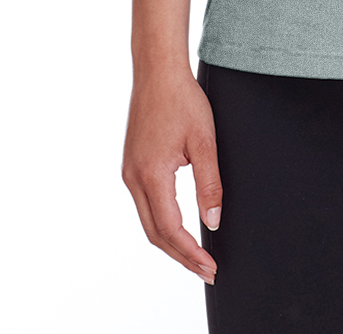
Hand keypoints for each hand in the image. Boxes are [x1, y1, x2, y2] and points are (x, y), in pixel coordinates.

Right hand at [122, 67, 222, 284]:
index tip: (210, 267)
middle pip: (155, 233)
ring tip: (195, 256)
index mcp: (151, 174)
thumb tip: (213, 222)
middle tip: (206, 271)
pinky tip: (178, 228)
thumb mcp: (204, 141)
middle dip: (181, 256)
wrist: (157, 72)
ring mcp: (129, 172)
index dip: (190, 253)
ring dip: (171, 242)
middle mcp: (134, 178)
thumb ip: (209, 184)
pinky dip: (162, 223)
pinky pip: (145, 205)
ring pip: (148, 221)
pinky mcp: (132, 165)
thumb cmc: (182, 100)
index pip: (171, 229)